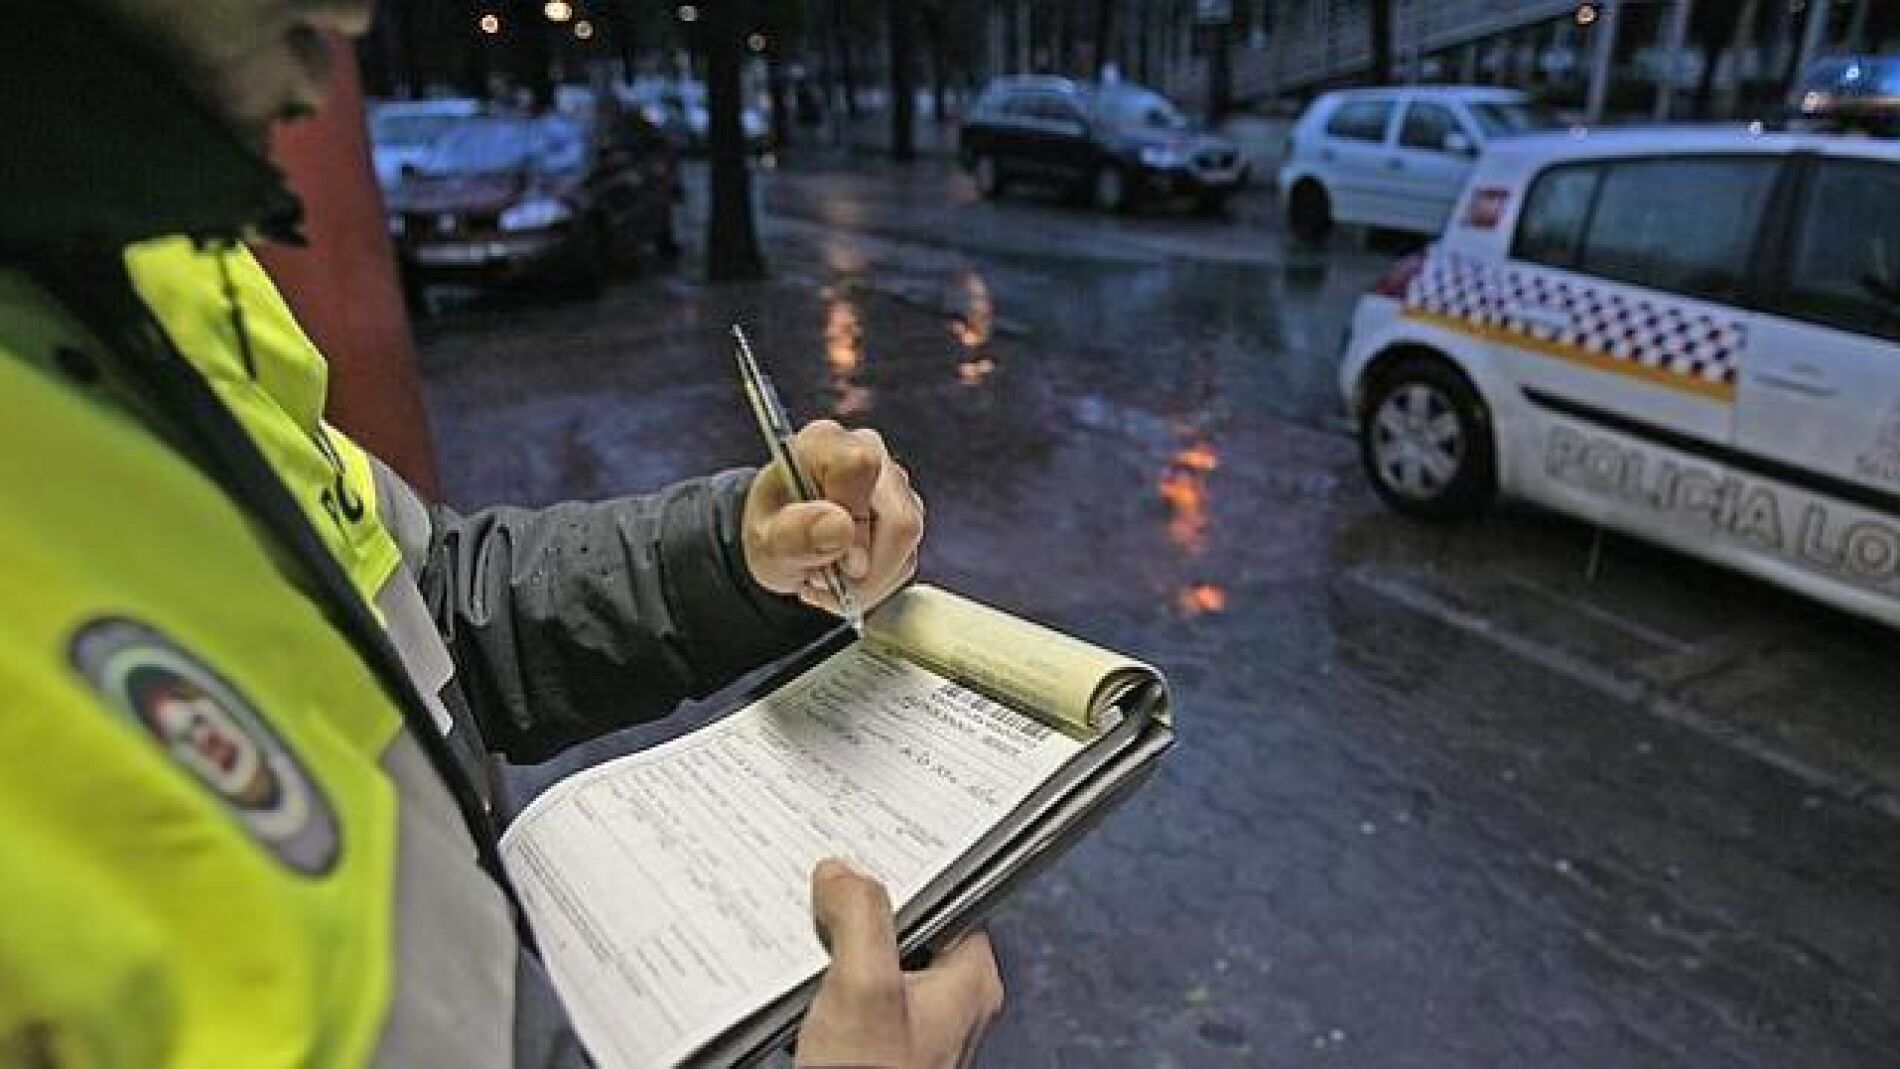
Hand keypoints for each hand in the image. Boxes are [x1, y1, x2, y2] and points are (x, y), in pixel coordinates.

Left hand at [744, 421, 924, 615]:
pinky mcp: (906, 510)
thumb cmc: (771, 529)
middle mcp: (867, 451)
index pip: (862, 468)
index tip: (836, 562)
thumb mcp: (766, 540)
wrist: (781, 538)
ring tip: (828, 580)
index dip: (856, 521)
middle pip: (899, 518)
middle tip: (825, 583)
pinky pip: (906, 559)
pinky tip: (845, 577)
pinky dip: (875, 582)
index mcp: (824, 442)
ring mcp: (893, 481)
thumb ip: (795, 533)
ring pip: (906, 544)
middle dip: (865, 571)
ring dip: (867, 581)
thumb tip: (841, 528)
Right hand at [796, 859, 1003, 1068]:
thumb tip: (843, 875)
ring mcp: (914, 1026)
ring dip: (838, 947)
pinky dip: (826, 984)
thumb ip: (860, 917)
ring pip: (875, 961)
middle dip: (862, 910)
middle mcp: (949, 1003)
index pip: (947, 899)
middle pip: (906, 927)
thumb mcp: (865, 985)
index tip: (867, 853)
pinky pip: (853, 996)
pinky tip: (799, 980)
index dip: (906, 872)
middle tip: (825, 891)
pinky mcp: (878, 1046)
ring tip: (805, 931)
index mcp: (968, 981)